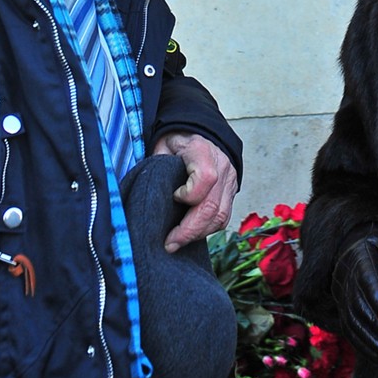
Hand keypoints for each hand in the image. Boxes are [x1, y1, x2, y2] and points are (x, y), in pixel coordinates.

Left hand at [151, 133, 236, 251]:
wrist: (201, 133)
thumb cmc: (179, 141)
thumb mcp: (163, 146)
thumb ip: (157, 167)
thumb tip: (146, 194)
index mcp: (203, 152)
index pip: (205, 178)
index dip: (188, 195)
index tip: (173, 197)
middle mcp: (222, 166)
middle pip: (212, 206)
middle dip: (189, 231)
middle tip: (170, 243)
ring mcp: (230, 181)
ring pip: (220, 217)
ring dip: (198, 234)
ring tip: (178, 241)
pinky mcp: (231, 192)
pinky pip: (224, 217)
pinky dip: (208, 229)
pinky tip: (192, 233)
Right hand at [331, 227, 377, 360]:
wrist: (353, 242)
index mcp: (359, 258)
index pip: (367, 282)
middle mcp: (345, 278)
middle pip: (359, 307)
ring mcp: (340, 294)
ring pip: (353, 322)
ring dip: (372, 342)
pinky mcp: (341, 307)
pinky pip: (349, 329)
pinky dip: (363, 346)